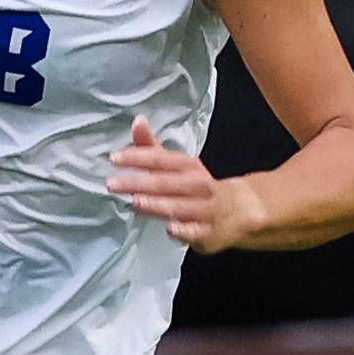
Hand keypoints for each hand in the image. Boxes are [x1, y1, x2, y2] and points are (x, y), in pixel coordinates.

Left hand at [107, 117, 268, 251]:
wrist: (241, 210)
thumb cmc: (199, 187)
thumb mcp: (179, 165)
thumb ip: (153, 148)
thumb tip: (137, 121)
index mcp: (187, 166)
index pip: (160, 159)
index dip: (137, 157)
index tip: (114, 158)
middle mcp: (197, 185)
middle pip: (166, 183)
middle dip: (139, 182)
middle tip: (112, 184)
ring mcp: (205, 209)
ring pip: (180, 206)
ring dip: (158, 204)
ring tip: (136, 202)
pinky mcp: (208, 233)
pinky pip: (196, 231)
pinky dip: (184, 230)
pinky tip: (170, 228)